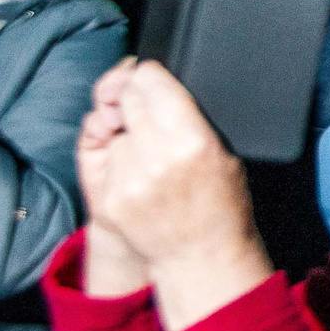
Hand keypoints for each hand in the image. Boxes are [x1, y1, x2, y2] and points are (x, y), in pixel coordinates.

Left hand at [75, 59, 270, 330]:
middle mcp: (158, 157)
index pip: (151, 81)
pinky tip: (139, 175)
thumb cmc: (220, 200)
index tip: (152, 77)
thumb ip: (186, 114)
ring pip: (115, 127)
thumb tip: (147, 79)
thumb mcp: (221, 148)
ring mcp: (129, 180)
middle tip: (151, 114)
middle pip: (127, 98)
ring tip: (150, 153)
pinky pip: (107, 158)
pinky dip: (119, 160)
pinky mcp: (110, 199)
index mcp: (193, 140)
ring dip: (127, 131)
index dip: (150, 75)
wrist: (201, 255)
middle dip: (135, 99)